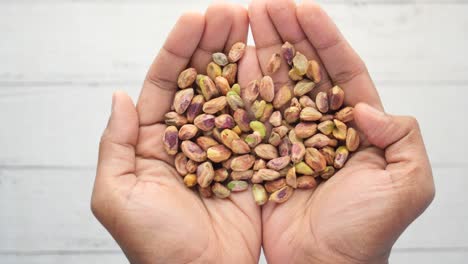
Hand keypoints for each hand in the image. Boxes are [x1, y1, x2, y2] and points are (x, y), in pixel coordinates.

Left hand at [91, 3, 261, 263]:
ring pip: (229, 93)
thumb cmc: (155, 245)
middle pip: (199, 80)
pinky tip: (269, 63)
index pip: (164, 84)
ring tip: (252, 23)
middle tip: (230, 11)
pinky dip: (261, 91)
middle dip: (212, 44)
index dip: (178, 50)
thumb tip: (119, 97)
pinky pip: (255, 120)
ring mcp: (222, 146)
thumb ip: (115, 145)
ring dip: (239, 58)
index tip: (195, 18)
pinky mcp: (249, 160)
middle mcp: (188, 138)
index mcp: (152, 142)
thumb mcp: (117, 196)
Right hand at [247, 0, 434, 262]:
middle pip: (305, 70)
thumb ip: (402, 138)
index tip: (302, 8)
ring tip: (245, 20)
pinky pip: (252, 115)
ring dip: (262, 51)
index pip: (341, 70)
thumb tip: (365, 107)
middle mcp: (322, 127)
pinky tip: (232, 63)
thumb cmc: (366, 233)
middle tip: (265, 4)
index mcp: (358, 128)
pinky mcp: (263, 153)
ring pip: (276, 86)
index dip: (323, 38)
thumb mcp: (408, 185)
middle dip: (287, 34)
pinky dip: (242, 89)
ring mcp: (290, 138)